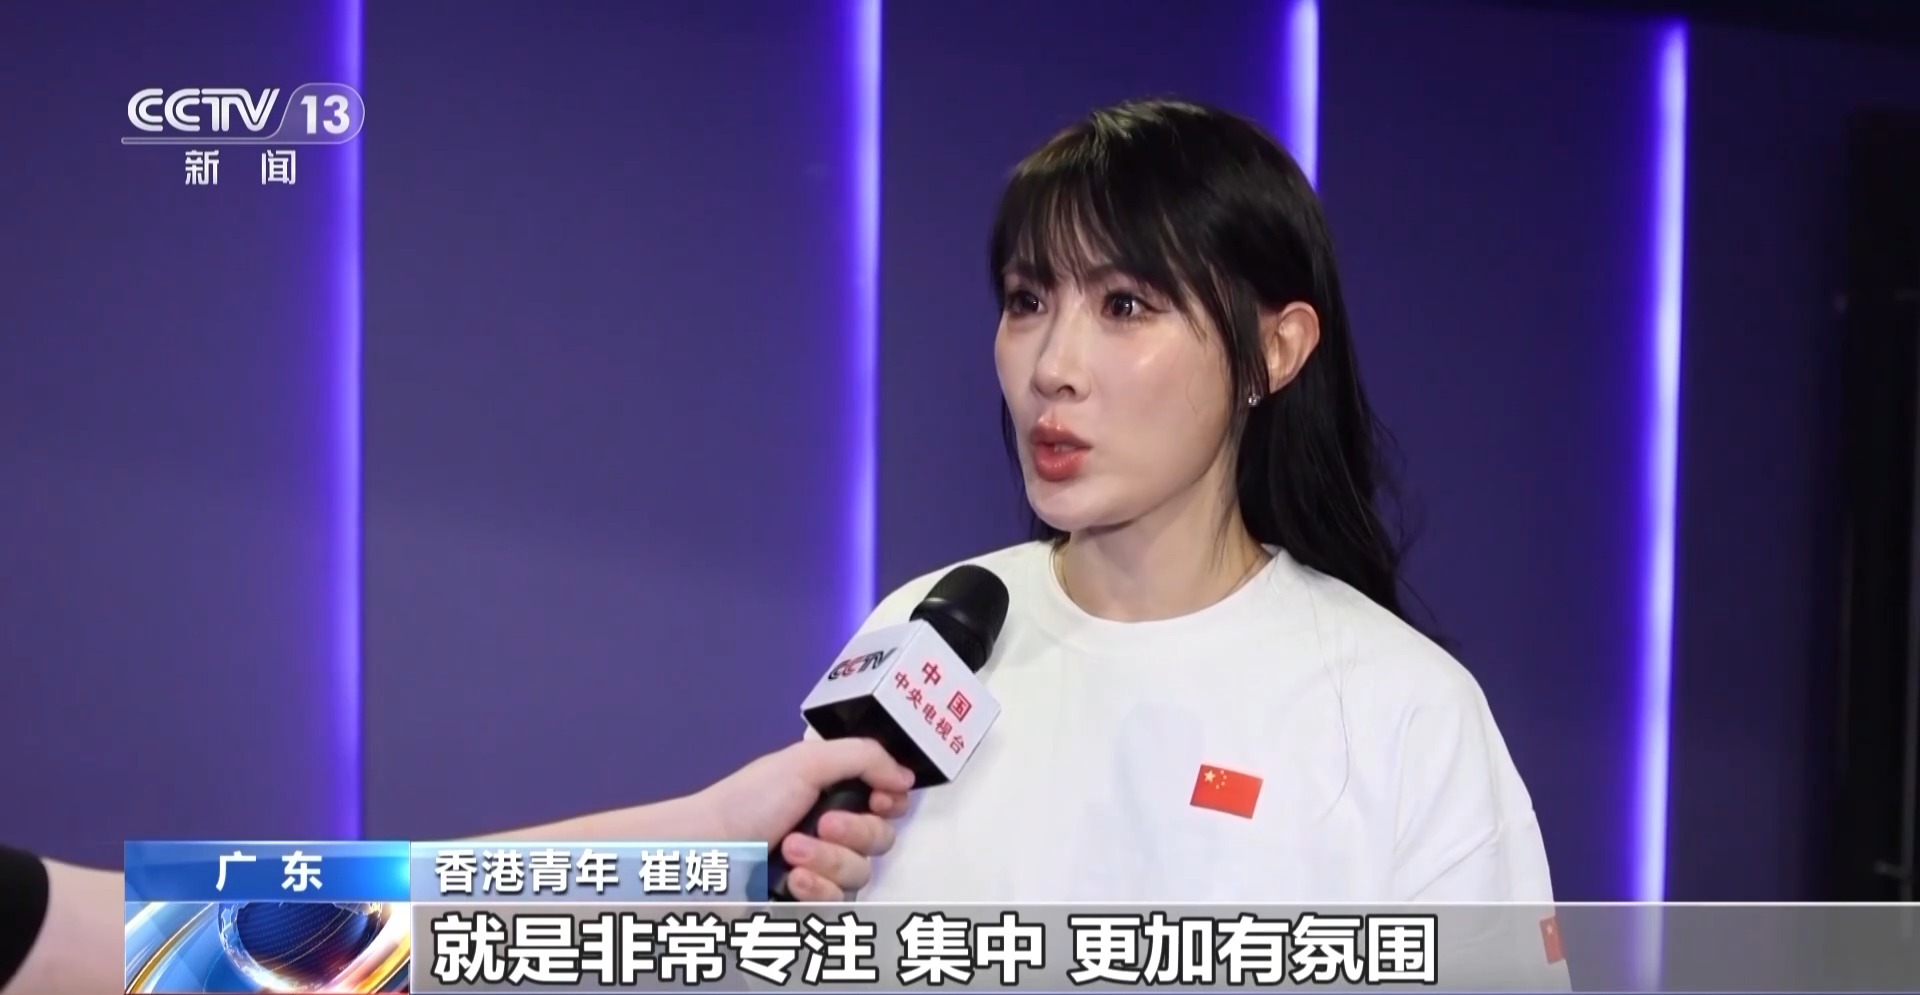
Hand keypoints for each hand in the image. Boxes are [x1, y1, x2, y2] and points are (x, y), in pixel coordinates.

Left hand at [689, 738, 913, 900]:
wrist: (704, 852)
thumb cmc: (746, 803)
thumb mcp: (805, 761)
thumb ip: (863, 757)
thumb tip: (904, 775)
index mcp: (832, 790)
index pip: (888, 801)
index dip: (891, 802)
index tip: (879, 799)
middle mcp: (832, 830)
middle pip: (881, 839)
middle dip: (856, 831)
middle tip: (824, 823)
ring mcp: (821, 868)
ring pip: (861, 873)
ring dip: (829, 859)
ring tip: (792, 850)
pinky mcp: (808, 902)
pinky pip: (838, 902)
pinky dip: (817, 888)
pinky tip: (794, 878)